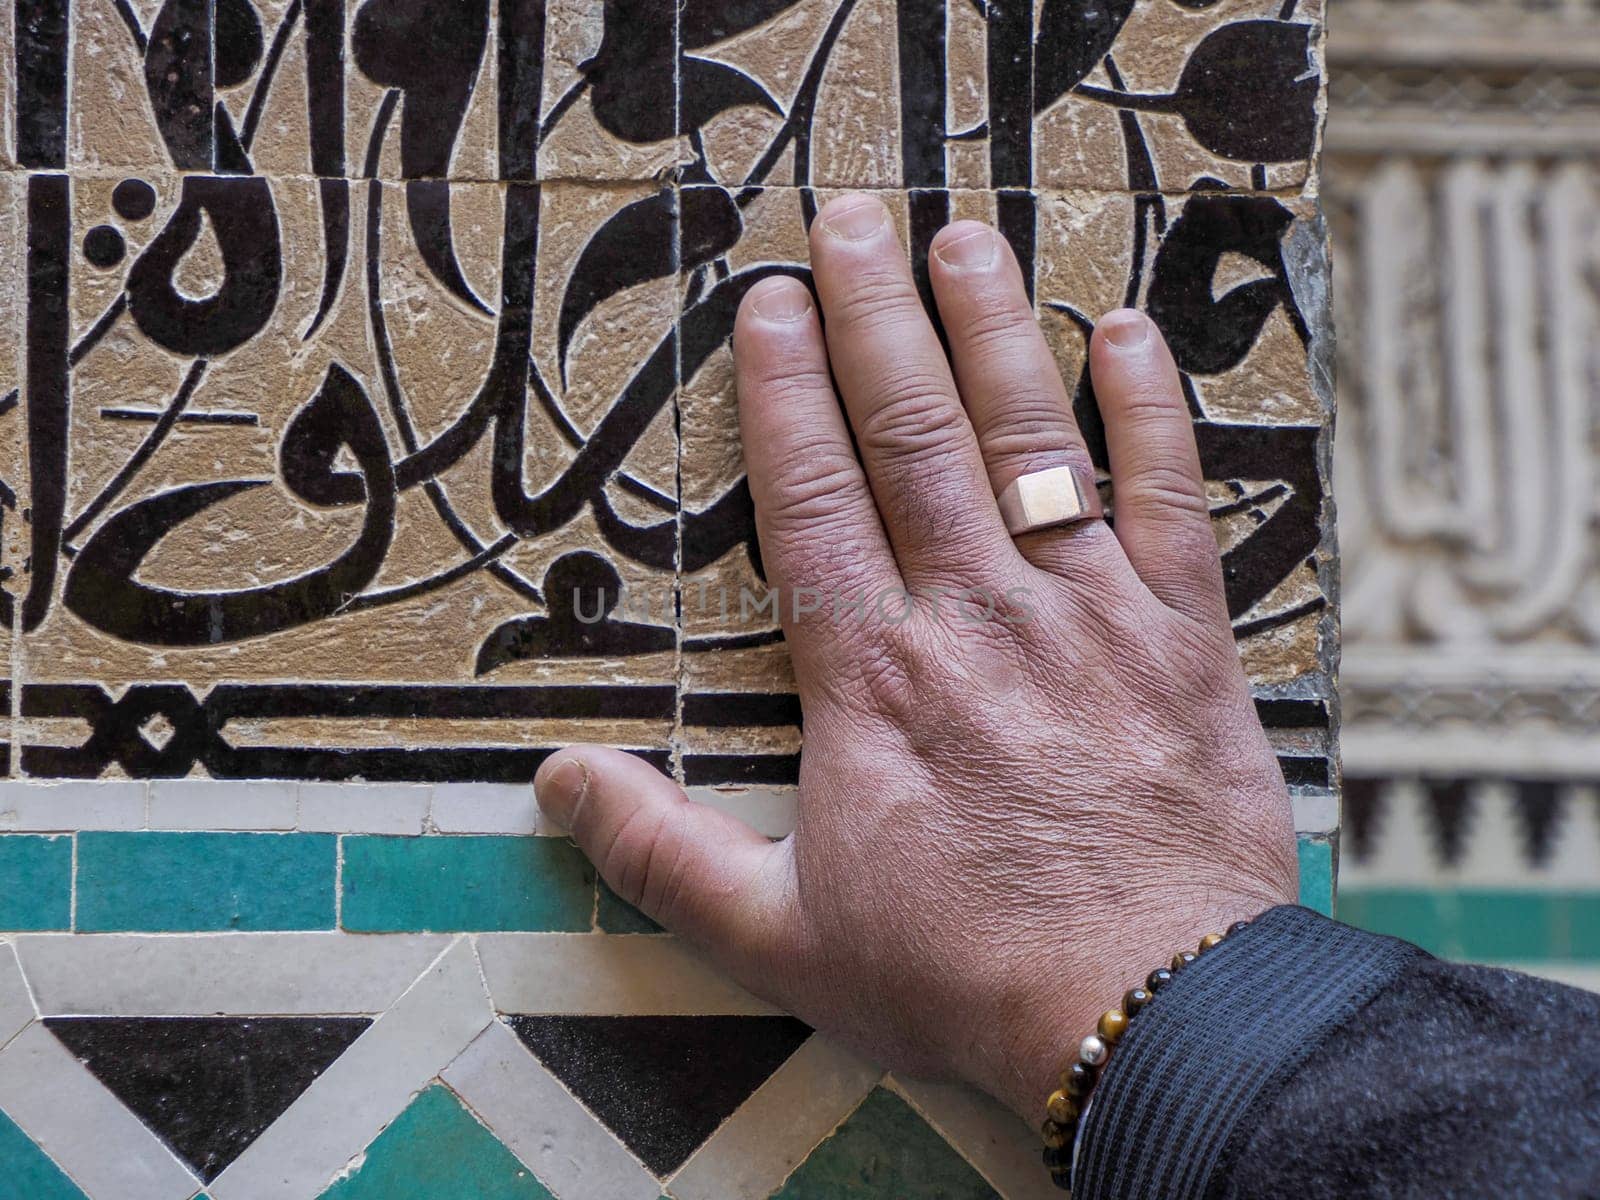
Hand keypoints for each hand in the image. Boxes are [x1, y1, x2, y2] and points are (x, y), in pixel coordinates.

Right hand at [534, 193, 1296, 1120]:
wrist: (1146, 1016)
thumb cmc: (958, 975)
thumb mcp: (777, 935)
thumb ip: (661, 851)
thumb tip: (557, 781)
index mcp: (873, 681)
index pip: (815, 500)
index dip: (785, 394)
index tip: (768, 304)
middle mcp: (976, 619)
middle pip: (915, 437)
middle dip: (877, 317)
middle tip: (852, 216)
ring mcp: (1087, 618)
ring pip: (1032, 443)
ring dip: (991, 332)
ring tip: (962, 238)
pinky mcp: (1184, 639)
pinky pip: (1170, 501)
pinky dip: (1150, 413)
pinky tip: (1124, 334)